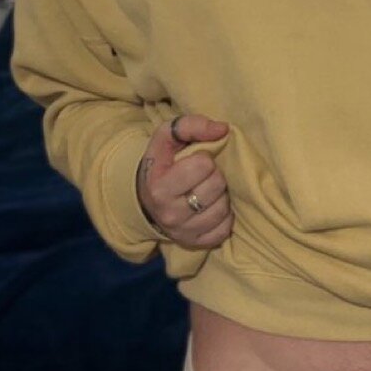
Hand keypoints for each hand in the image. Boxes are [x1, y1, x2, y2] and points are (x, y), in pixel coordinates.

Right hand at [136, 114, 233, 248]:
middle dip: (215, 176)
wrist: (145, 199)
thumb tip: (222, 129)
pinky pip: (225, 229)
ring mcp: (183, 232)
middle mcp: (170, 214)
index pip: (204, 164)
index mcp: (160, 187)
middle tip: (204, 176)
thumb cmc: (162, 164)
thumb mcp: (166, 138)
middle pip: (217, 185)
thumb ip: (190, 126)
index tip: (195, 161)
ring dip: (221, 196)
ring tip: (207, 191)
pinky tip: (211, 207)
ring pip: (223, 208)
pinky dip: (224, 217)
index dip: (204, 158)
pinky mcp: (196, 244)